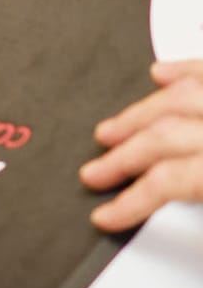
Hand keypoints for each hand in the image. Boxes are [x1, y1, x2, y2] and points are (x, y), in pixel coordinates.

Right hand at [81, 58, 202, 231]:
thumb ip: (200, 196)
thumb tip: (176, 200)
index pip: (170, 179)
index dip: (132, 200)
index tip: (106, 215)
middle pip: (166, 135)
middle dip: (123, 156)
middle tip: (95, 173)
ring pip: (183, 96)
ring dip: (140, 113)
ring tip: (112, 130)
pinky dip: (184, 71)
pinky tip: (160, 74)